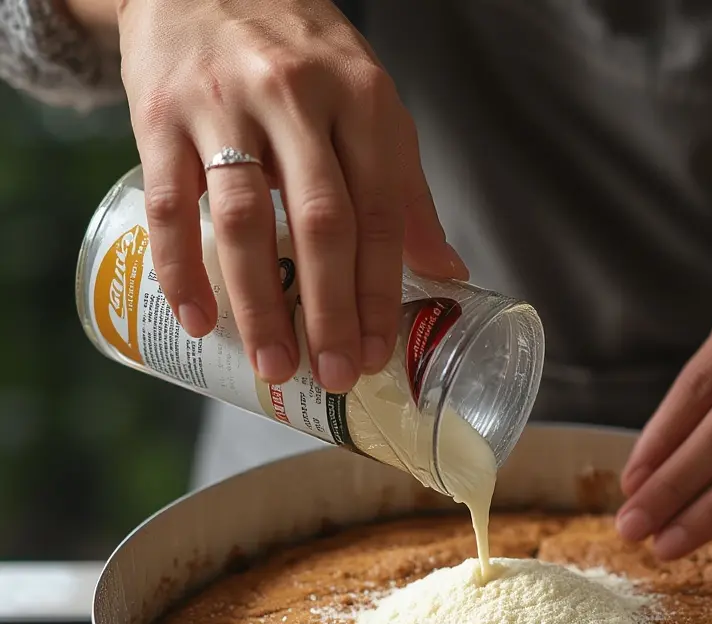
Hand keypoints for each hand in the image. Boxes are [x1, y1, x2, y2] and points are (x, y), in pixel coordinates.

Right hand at [116, 0, 466, 392]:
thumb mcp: (370, 107)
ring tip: (274, 364)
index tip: (377, 354)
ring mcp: (224, 104)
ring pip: (243, 219)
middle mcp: (297, 99)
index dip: (379, 292)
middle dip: (330, 310)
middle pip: (320, 223)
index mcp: (362, 102)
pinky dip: (180, 267)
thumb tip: (448, 272)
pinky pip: (169, 202)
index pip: (381, 214)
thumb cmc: (302, 55)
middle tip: (333, 375)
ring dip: (259, 303)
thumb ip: (404, 190)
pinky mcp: (159, 112)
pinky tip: (198, 319)